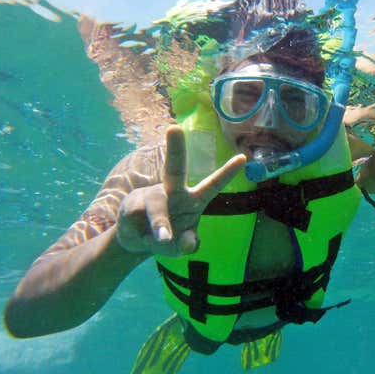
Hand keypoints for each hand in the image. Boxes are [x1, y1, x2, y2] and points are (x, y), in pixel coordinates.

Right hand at [116, 126, 245, 255]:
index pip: (212, 185)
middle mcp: (172, 192)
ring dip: (161, 223)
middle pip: (174, 169)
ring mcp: (152, 197)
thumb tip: (188, 243)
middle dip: (175, 149)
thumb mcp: (180, 245)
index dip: (227, 173)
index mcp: (192, 199)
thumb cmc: (167, 237)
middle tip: (173, 128)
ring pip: (157, 207)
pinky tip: (144, 239)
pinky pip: (141, 224)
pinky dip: (146, 239)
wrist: (136, 241)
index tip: (243, 158)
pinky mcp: (132, 206)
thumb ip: (187, 244)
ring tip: (164, 238)